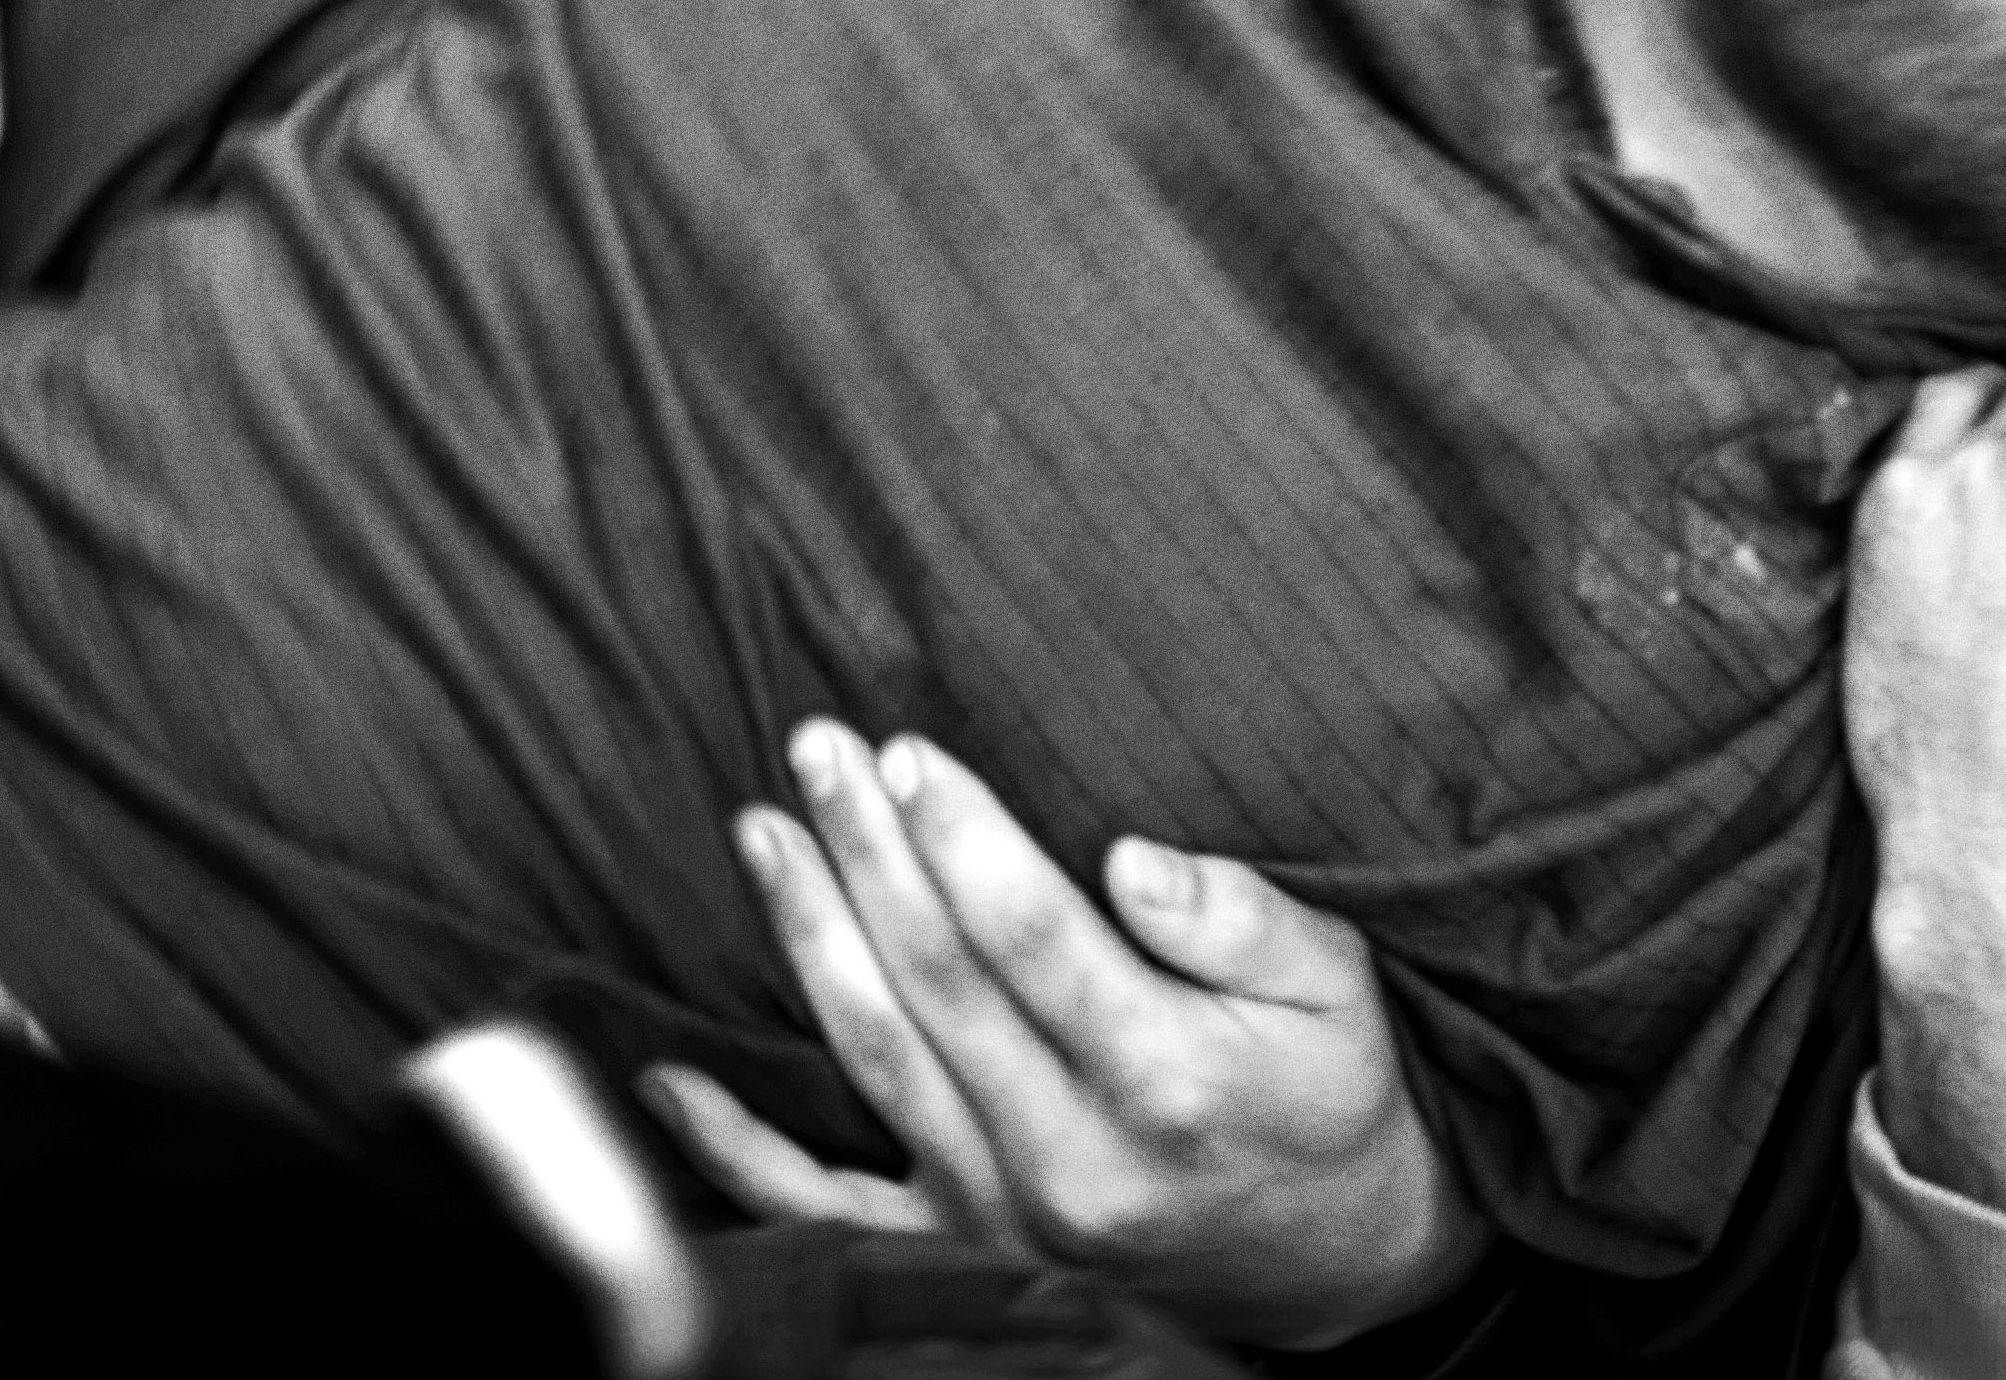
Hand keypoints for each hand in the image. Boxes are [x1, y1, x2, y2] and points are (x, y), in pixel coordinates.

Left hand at [647, 720, 1484, 1347]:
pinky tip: (668, 1079)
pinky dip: (738, 1151)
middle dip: (867, 852)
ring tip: (762, 830)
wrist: (1332, 1260)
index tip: (907, 751)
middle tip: (816, 745)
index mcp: (1165, 1078)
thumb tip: (1134, 858)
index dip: (961, 840)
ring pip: (878, 1061)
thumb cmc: (1330, 1088)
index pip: (1032, 942)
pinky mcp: (963, 1251)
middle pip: (938, 985)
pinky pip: (827, 1206)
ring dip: (809, 938)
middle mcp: (1072, 1158)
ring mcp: (1005, 1215)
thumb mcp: (1337, 987)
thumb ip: (1240, 919)